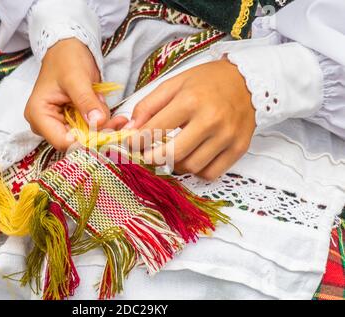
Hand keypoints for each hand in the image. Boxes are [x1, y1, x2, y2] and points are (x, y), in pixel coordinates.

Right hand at [24, 38, 125, 150]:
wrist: (68, 48)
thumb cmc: (66, 59)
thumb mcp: (77, 78)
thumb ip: (86, 100)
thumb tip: (98, 122)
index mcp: (38, 116)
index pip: (63, 142)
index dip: (86, 141)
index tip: (108, 132)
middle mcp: (46, 125)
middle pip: (75, 142)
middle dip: (98, 133)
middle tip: (118, 121)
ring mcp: (58, 124)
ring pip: (86, 138)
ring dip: (103, 126)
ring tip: (108, 106)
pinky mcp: (71, 122)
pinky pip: (89, 130)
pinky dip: (102, 122)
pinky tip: (107, 109)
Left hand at [126, 59, 254, 179]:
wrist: (248, 81)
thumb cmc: (207, 82)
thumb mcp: (174, 84)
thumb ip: (148, 106)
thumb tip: (130, 130)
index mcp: (191, 100)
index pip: (155, 130)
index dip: (137, 141)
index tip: (131, 144)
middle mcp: (211, 120)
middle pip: (172, 154)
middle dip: (153, 158)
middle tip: (147, 154)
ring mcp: (227, 136)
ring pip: (191, 167)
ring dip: (175, 164)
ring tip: (172, 152)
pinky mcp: (239, 148)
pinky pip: (210, 173)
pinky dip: (196, 170)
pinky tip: (193, 156)